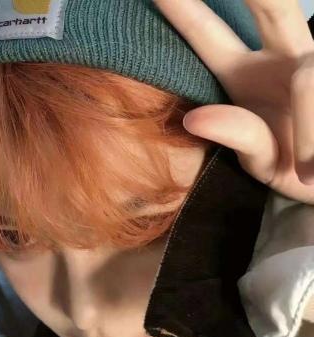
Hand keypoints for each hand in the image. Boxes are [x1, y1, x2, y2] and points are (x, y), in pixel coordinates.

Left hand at [153, 0, 313, 204]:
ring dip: (305, 134)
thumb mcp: (261, 155)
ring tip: (305, 173)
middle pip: (274, 6)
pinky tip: (310, 168)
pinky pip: (313, 92)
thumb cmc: (292, 166)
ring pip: (308, 76)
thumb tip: (195, 117)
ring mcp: (309, 65)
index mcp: (242, 74)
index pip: (208, 32)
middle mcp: (279, 58)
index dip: (183, 9)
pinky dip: (312, 141)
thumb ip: (235, 133)